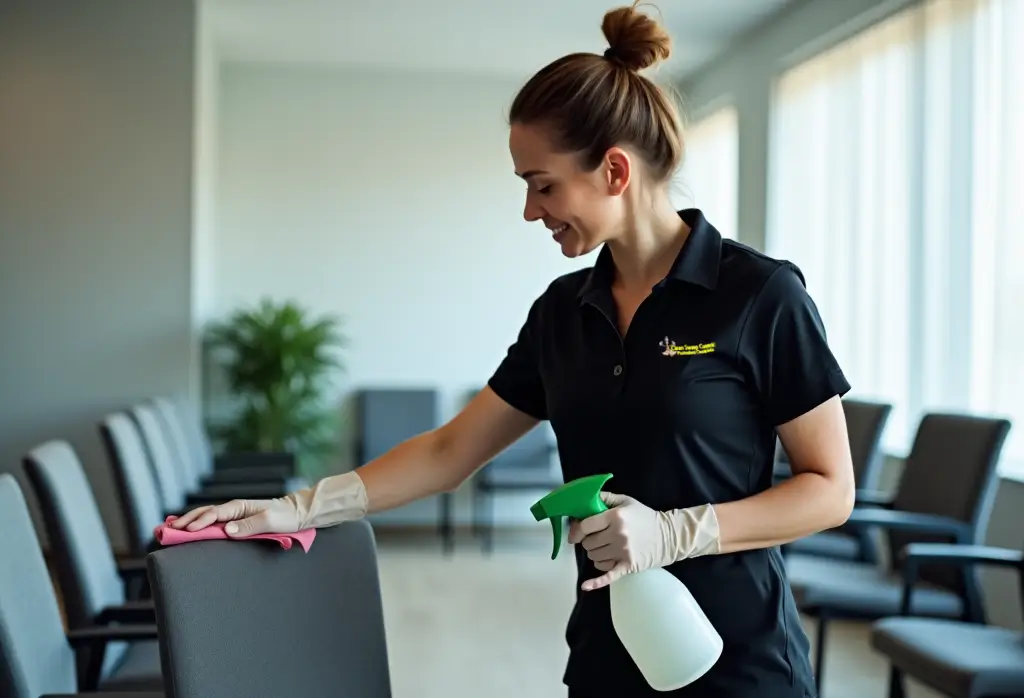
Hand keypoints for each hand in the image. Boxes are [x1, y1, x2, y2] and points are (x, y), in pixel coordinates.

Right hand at [168, 497, 300, 536]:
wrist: (297, 513)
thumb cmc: (285, 517)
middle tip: (165, 529)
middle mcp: (233, 509)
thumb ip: (250, 525)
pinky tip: (188, 528)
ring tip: (168, 528)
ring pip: (206, 517)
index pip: (214, 514)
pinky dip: (199, 524)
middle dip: (185, 520)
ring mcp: (233, 515)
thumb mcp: (271, 522)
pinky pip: (214, 523)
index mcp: (239, 507)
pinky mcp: (236, 522)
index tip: (185, 531)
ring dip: (188, 522)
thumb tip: (227, 530)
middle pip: (204, 513)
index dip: (199, 522)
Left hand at [568, 492, 670, 590]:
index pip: (586, 526)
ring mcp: (622, 552)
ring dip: (595, 553)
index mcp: (615, 516)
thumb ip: (605, 497)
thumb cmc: (646, 517)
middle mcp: (617, 534)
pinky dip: (595, 582)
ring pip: (594, 557)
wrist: (669, 536)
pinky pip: (608, 576)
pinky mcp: (628, 566)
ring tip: (605, 548)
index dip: (578, 530)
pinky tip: (586, 586)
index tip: (576, 533)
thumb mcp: (626, 501)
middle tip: (597, 538)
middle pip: (588, 543)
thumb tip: (584, 499)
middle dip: (589, 541)